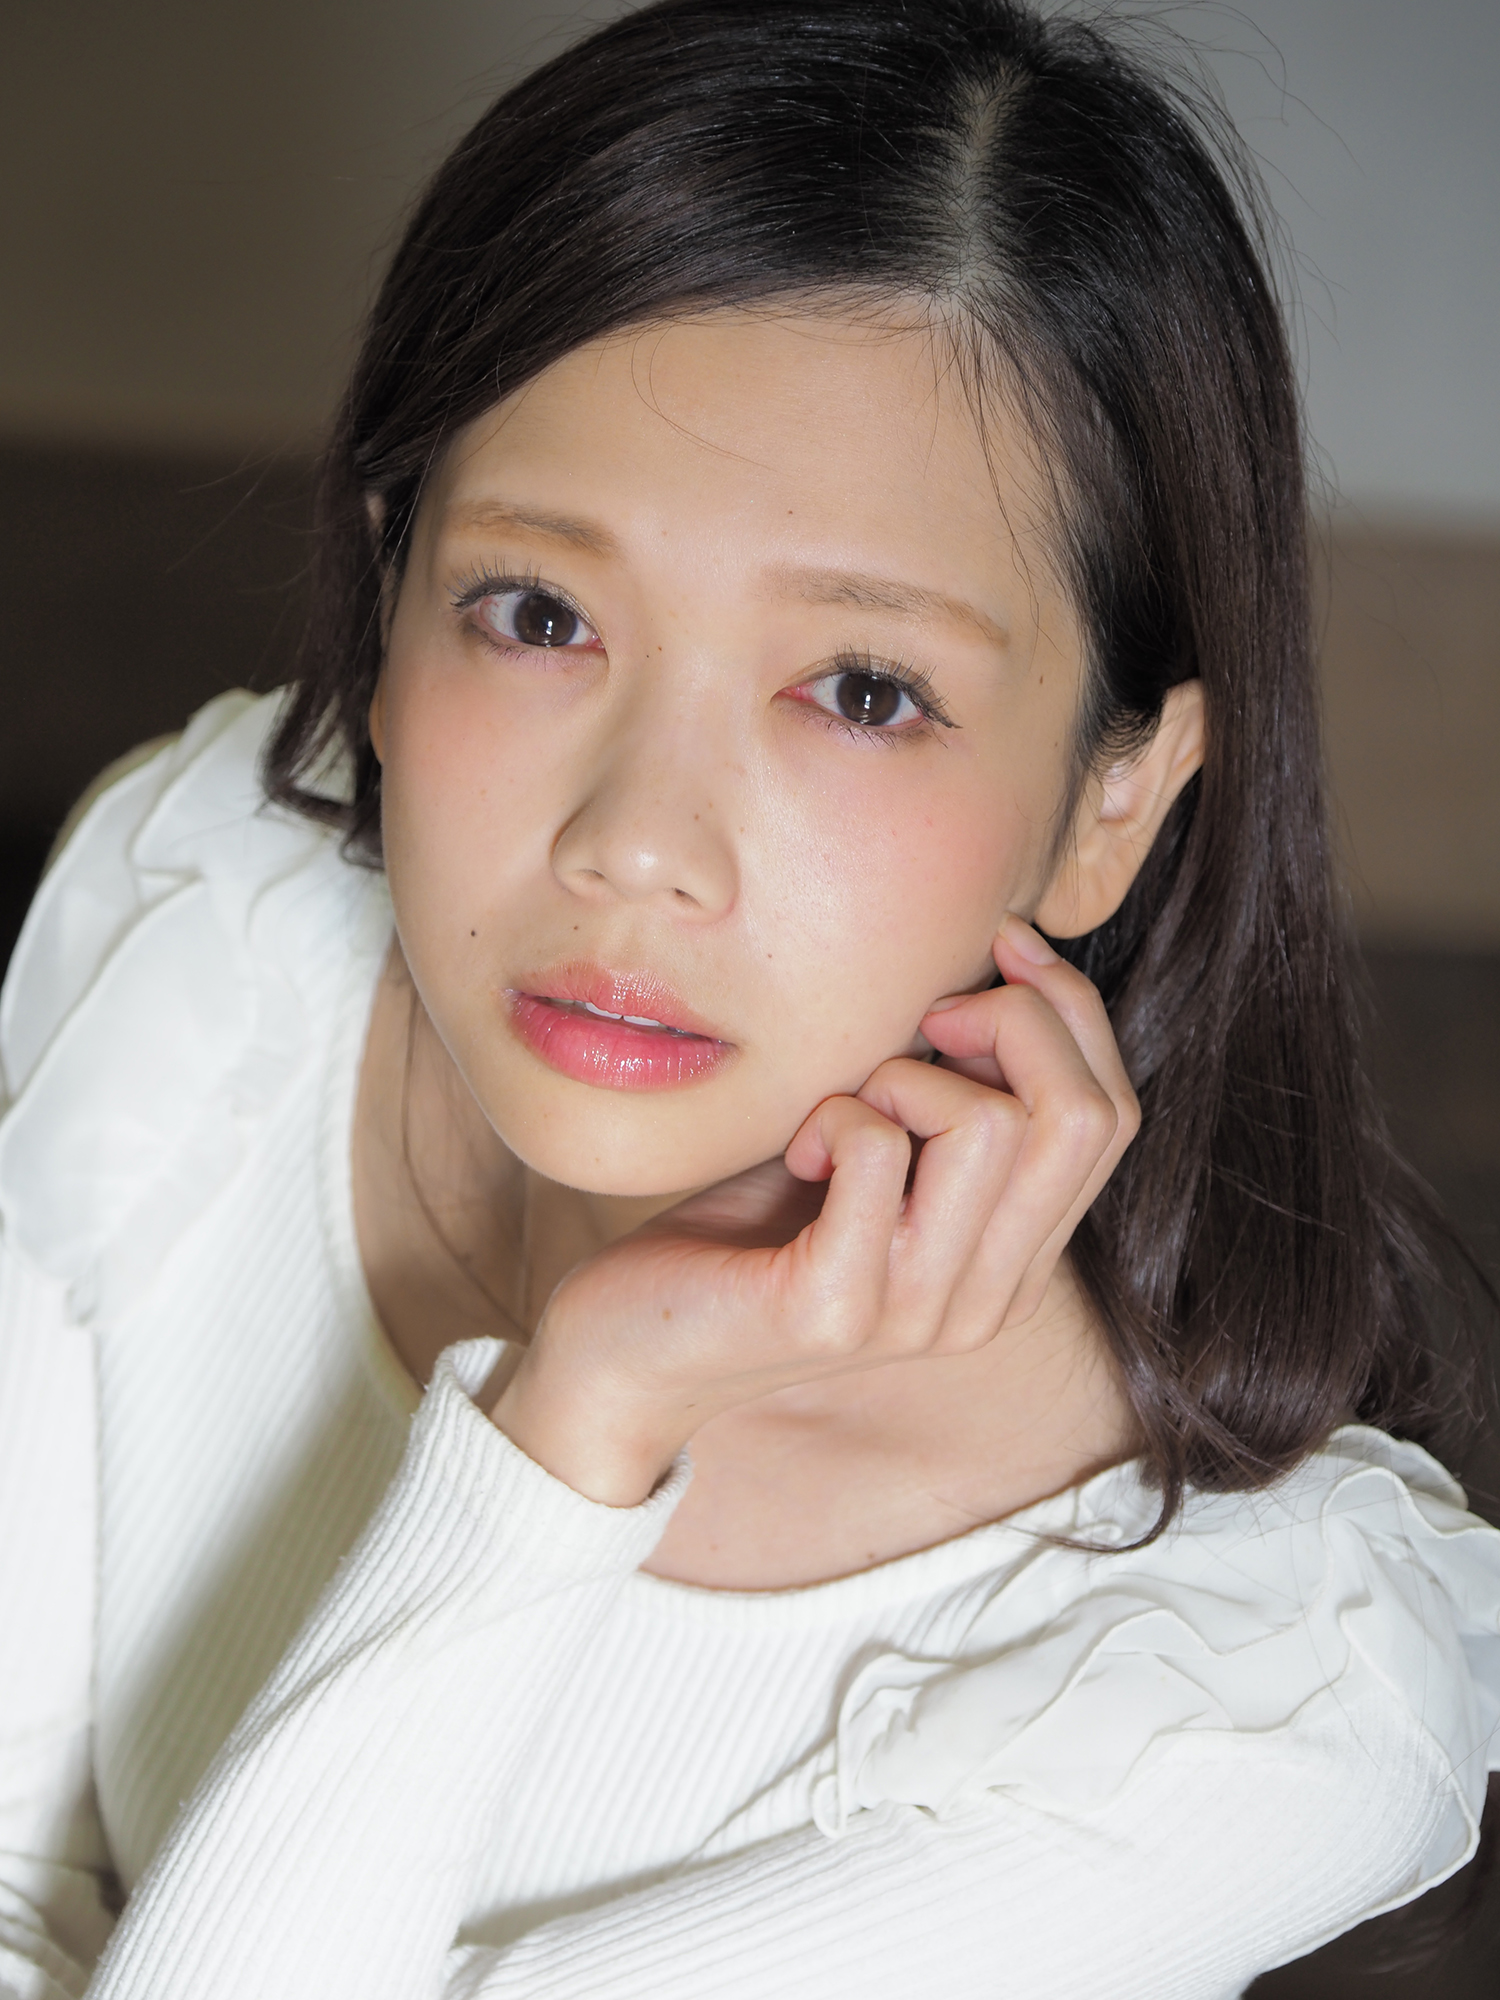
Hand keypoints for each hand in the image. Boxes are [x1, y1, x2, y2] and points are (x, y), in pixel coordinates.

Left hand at [490, 915, 1138, 1503]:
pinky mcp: (835, 1308)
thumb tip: (1006, 969)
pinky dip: (835, 1112)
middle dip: (1012, 1020)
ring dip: (908, 1073)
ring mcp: (916, 1311)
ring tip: (846, 1105)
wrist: (634, 1349)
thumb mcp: (878, 1149)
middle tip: (925, 1020)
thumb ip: (954, 1092)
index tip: (1000, 949)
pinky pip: (878, 1149)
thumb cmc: (751, 1228)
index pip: (1111, 1118)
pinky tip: (798, 1148)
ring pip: (989, 1126)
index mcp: (1014, 1260)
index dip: (1070, 1011)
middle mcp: (987, 1298)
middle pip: (1077, 1117)